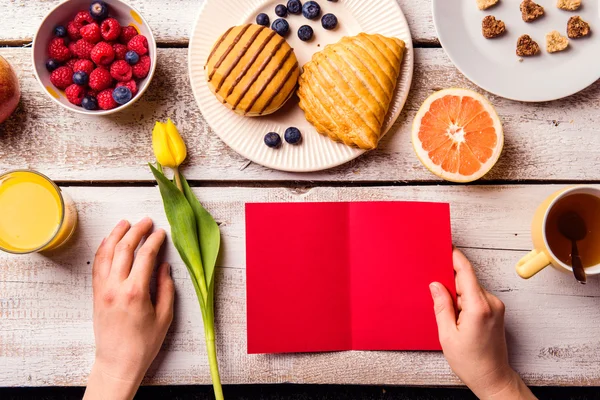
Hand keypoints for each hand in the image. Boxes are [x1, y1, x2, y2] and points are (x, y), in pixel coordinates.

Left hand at [84, 218, 174, 399]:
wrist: (118, 362)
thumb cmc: (144, 344)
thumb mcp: (164, 317)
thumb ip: (166, 288)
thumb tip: (164, 267)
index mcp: (136, 292)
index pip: (145, 256)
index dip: (155, 241)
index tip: (161, 233)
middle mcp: (116, 287)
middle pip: (124, 249)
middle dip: (136, 231)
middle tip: (146, 221)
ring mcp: (103, 289)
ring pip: (107, 253)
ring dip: (116, 235)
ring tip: (125, 223)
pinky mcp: (96, 294)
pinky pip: (98, 265)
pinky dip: (103, 249)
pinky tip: (110, 241)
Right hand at [430, 248, 535, 399]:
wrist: (493, 378)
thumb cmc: (471, 362)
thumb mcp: (447, 335)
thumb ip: (441, 306)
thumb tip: (436, 285)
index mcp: (478, 307)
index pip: (466, 272)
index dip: (455, 257)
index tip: (446, 246)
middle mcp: (491, 303)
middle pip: (466, 280)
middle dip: (450, 283)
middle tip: (437, 294)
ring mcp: (496, 307)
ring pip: (470, 289)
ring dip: (457, 295)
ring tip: (449, 316)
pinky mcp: (496, 311)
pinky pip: (476, 297)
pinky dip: (464, 301)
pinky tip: (457, 317)